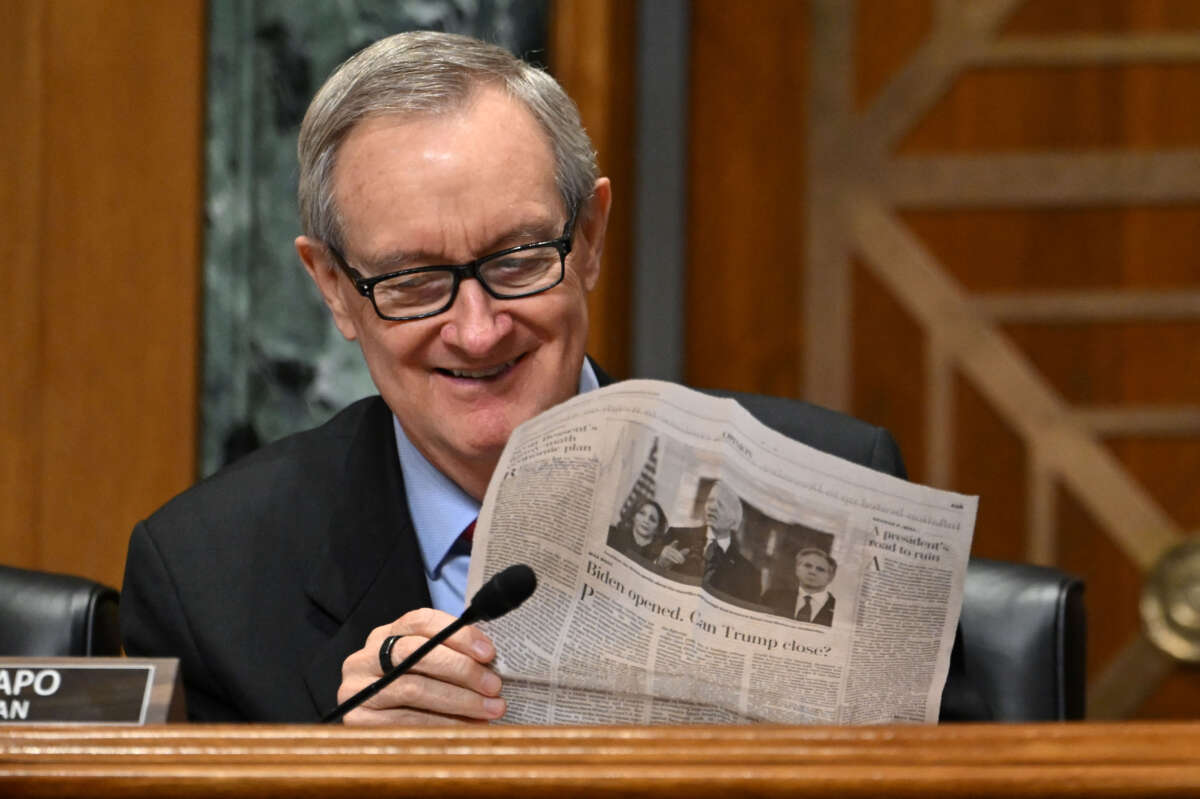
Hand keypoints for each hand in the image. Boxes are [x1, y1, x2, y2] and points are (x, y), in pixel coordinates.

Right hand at [337, 608, 504, 724]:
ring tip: (489, 709)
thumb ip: (449, 656)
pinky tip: (466, 727)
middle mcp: (366, 657)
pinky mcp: (358, 720)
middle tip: (493, 685)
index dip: (458, 634)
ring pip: (414, 688)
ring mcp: (358, 688)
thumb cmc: (410, 692)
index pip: (422, 621)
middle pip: (417, 653)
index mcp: (386, 635)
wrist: (369, 730)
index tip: (489, 653)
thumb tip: (492, 660)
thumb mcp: (424, 668)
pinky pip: (406, 720)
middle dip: (462, 669)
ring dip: (459, 700)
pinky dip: (442, 724)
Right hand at [656, 543, 688, 566]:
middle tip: (683, 560)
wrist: (661, 564)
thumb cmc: (669, 559)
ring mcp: (665, 552)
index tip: (677, 541)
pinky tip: (677, 562)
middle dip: (680, 556)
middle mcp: (666, 548)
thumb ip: (682, 552)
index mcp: (669, 547)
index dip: (674, 543)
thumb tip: (688, 549)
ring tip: (681, 562)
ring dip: (678, 559)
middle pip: (675, 552)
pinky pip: (670, 558)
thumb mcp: (676, 556)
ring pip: (673, 555)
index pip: (672, 544)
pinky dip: (674, 560)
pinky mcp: (664, 556)